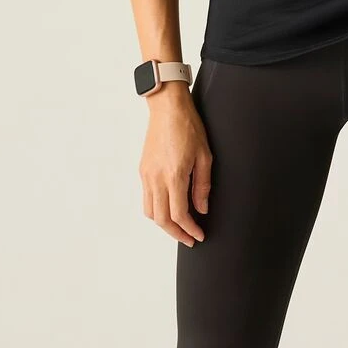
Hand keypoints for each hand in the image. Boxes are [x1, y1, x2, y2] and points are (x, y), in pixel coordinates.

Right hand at [140, 85, 211, 246]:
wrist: (167, 108)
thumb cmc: (189, 127)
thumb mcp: (205, 156)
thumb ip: (202, 186)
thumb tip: (201, 210)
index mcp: (174, 175)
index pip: (179, 214)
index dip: (190, 230)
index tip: (200, 235)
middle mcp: (156, 178)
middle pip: (161, 219)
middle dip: (176, 234)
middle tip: (190, 239)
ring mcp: (147, 175)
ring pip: (150, 212)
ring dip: (164, 224)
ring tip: (179, 228)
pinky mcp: (143, 170)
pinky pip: (146, 198)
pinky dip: (156, 210)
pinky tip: (169, 209)